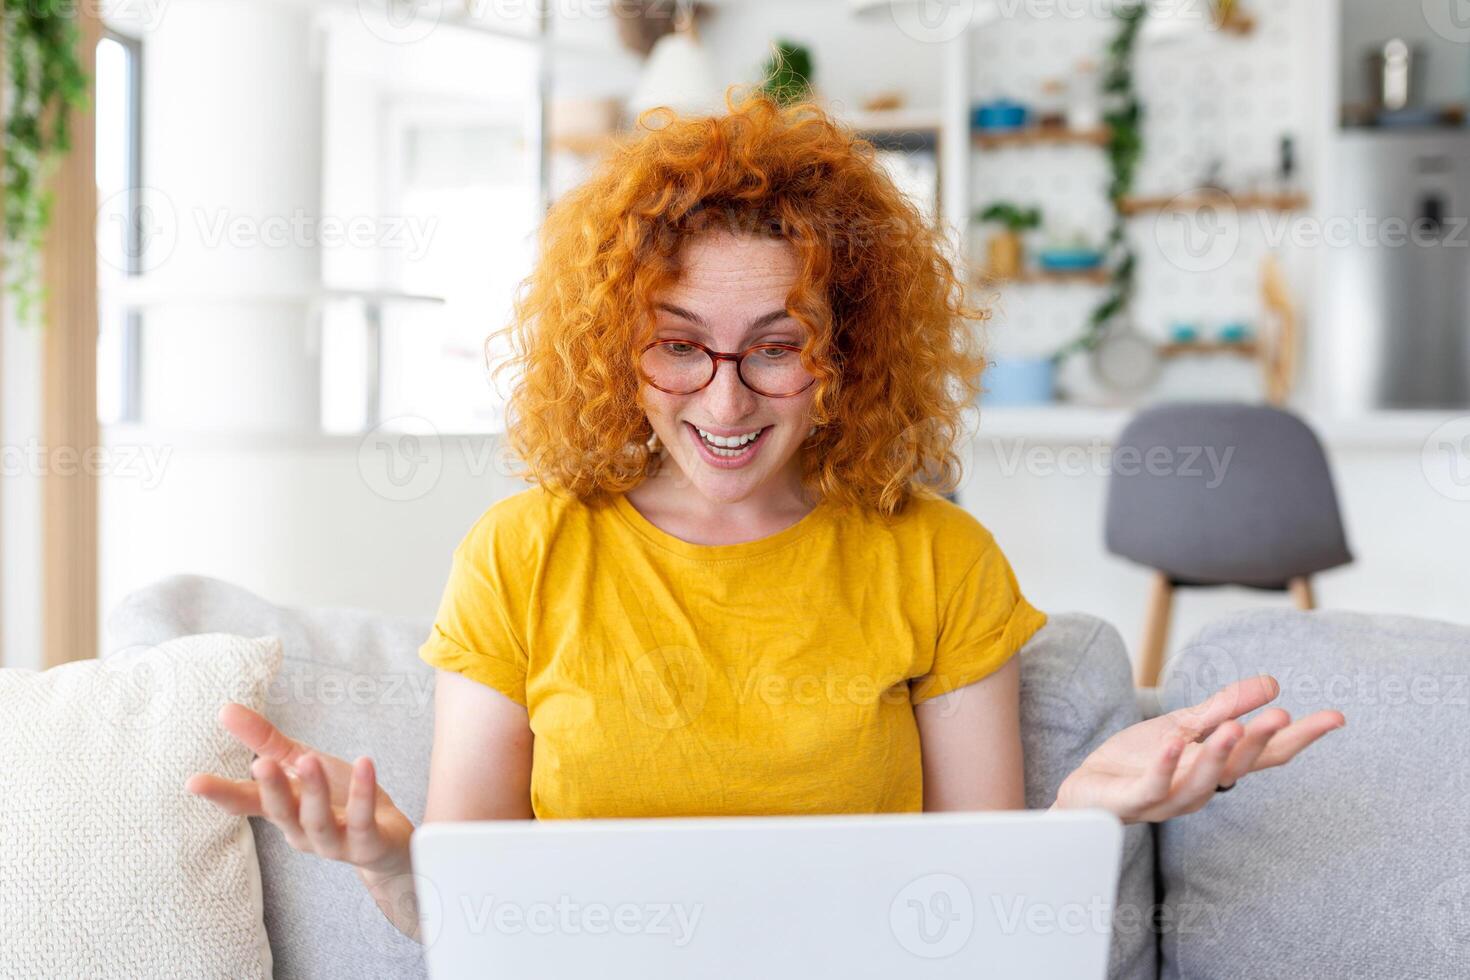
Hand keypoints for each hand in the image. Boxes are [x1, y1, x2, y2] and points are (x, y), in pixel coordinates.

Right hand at [186, 703, 413, 876]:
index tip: (193, 782)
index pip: (246, 803)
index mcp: (283, 809)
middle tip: (261, 764)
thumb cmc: (340, 798)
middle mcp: (301, 830)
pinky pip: (362, 820)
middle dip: (270, 789)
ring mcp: (333, 842)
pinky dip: (363, 793)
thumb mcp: (302, 764)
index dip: (221, 794)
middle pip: (280, 812)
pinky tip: (364, 763)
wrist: (388, 840)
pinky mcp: (366, 845)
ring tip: (309, 759)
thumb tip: (225, 709)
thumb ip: (266, 742)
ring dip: (313, 791)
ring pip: (317, 820)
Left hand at [1053, 674, 1344, 823]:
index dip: (1301, 737)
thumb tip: (1273, 683)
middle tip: (1282, 716)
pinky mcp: (1135, 801)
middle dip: (1261, 741)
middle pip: (1239, 766)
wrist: (1088, 788)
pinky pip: (1154, 786)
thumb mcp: (1184, 724)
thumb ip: (1225, 707)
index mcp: (1217, 767)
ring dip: (1220, 755)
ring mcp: (1169, 798)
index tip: (1335, 717)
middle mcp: (1201, 787)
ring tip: (1234, 728)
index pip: (1267, 754)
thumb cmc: (1139, 759)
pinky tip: (1174, 744)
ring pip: (1202, 781)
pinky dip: (1166, 766)